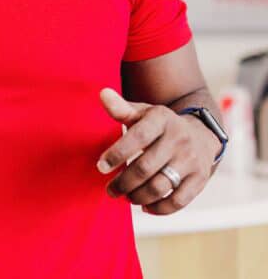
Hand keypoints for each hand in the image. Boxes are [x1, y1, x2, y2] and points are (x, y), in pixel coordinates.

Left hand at [97, 88, 217, 214]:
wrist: (201, 134)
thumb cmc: (160, 125)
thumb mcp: (142, 113)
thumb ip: (121, 108)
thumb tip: (102, 93)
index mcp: (161, 119)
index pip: (137, 137)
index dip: (117, 154)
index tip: (100, 167)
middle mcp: (179, 139)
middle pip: (145, 167)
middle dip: (123, 182)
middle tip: (110, 190)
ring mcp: (191, 160)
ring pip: (160, 186)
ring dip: (138, 196)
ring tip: (126, 196)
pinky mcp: (200, 179)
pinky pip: (179, 201)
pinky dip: (159, 208)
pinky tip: (145, 206)